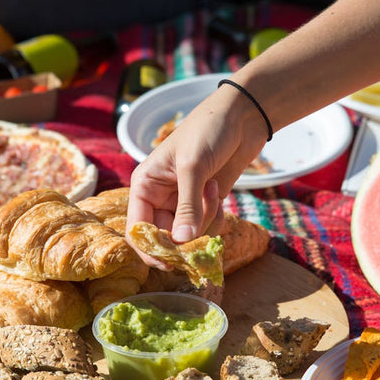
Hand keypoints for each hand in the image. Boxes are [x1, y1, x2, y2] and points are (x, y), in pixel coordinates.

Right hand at [126, 83, 269, 264]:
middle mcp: (159, 198)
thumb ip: (187, 206)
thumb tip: (181, 242)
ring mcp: (182, 203)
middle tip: (203, 233)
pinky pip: (206, 227)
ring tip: (213, 191)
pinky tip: (218, 193)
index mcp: (145, 186)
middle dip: (185, 237)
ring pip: (188, 235)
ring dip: (205, 221)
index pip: (138, 229)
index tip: (170, 262)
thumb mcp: (193, 166)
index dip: (150, 249)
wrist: (240, 118)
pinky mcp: (203, 205)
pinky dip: (215, 218)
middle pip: (164, 238)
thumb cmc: (208, 131)